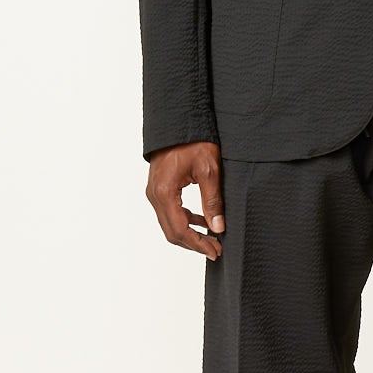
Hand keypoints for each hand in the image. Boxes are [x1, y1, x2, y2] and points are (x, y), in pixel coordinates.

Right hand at [145, 141, 226, 259]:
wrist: (179, 121)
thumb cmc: (193, 141)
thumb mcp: (209, 170)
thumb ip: (213, 202)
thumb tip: (217, 228)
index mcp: (165, 192)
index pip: (180, 229)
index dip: (198, 244)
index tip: (214, 251)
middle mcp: (155, 194)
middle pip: (172, 231)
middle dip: (194, 244)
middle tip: (215, 250)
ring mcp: (154, 192)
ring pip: (170, 224)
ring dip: (190, 234)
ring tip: (212, 240)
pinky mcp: (159, 188)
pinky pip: (170, 212)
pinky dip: (185, 221)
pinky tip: (202, 222)